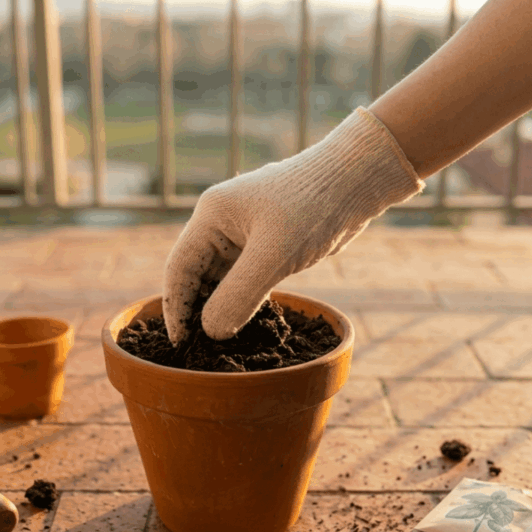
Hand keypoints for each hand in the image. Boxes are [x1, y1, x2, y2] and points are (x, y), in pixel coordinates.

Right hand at [162, 108, 423, 343]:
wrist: (356, 181)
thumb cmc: (313, 208)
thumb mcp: (273, 256)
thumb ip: (238, 295)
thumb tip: (211, 331)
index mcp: (212, 215)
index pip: (179, 268)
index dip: (175, 308)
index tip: (180, 344)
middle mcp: (222, 222)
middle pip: (196, 274)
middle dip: (196, 311)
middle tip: (200, 351)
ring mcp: (245, 232)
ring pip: (221, 278)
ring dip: (219, 307)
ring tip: (220, 343)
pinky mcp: (267, 243)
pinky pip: (244, 277)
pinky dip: (241, 299)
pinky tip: (244, 323)